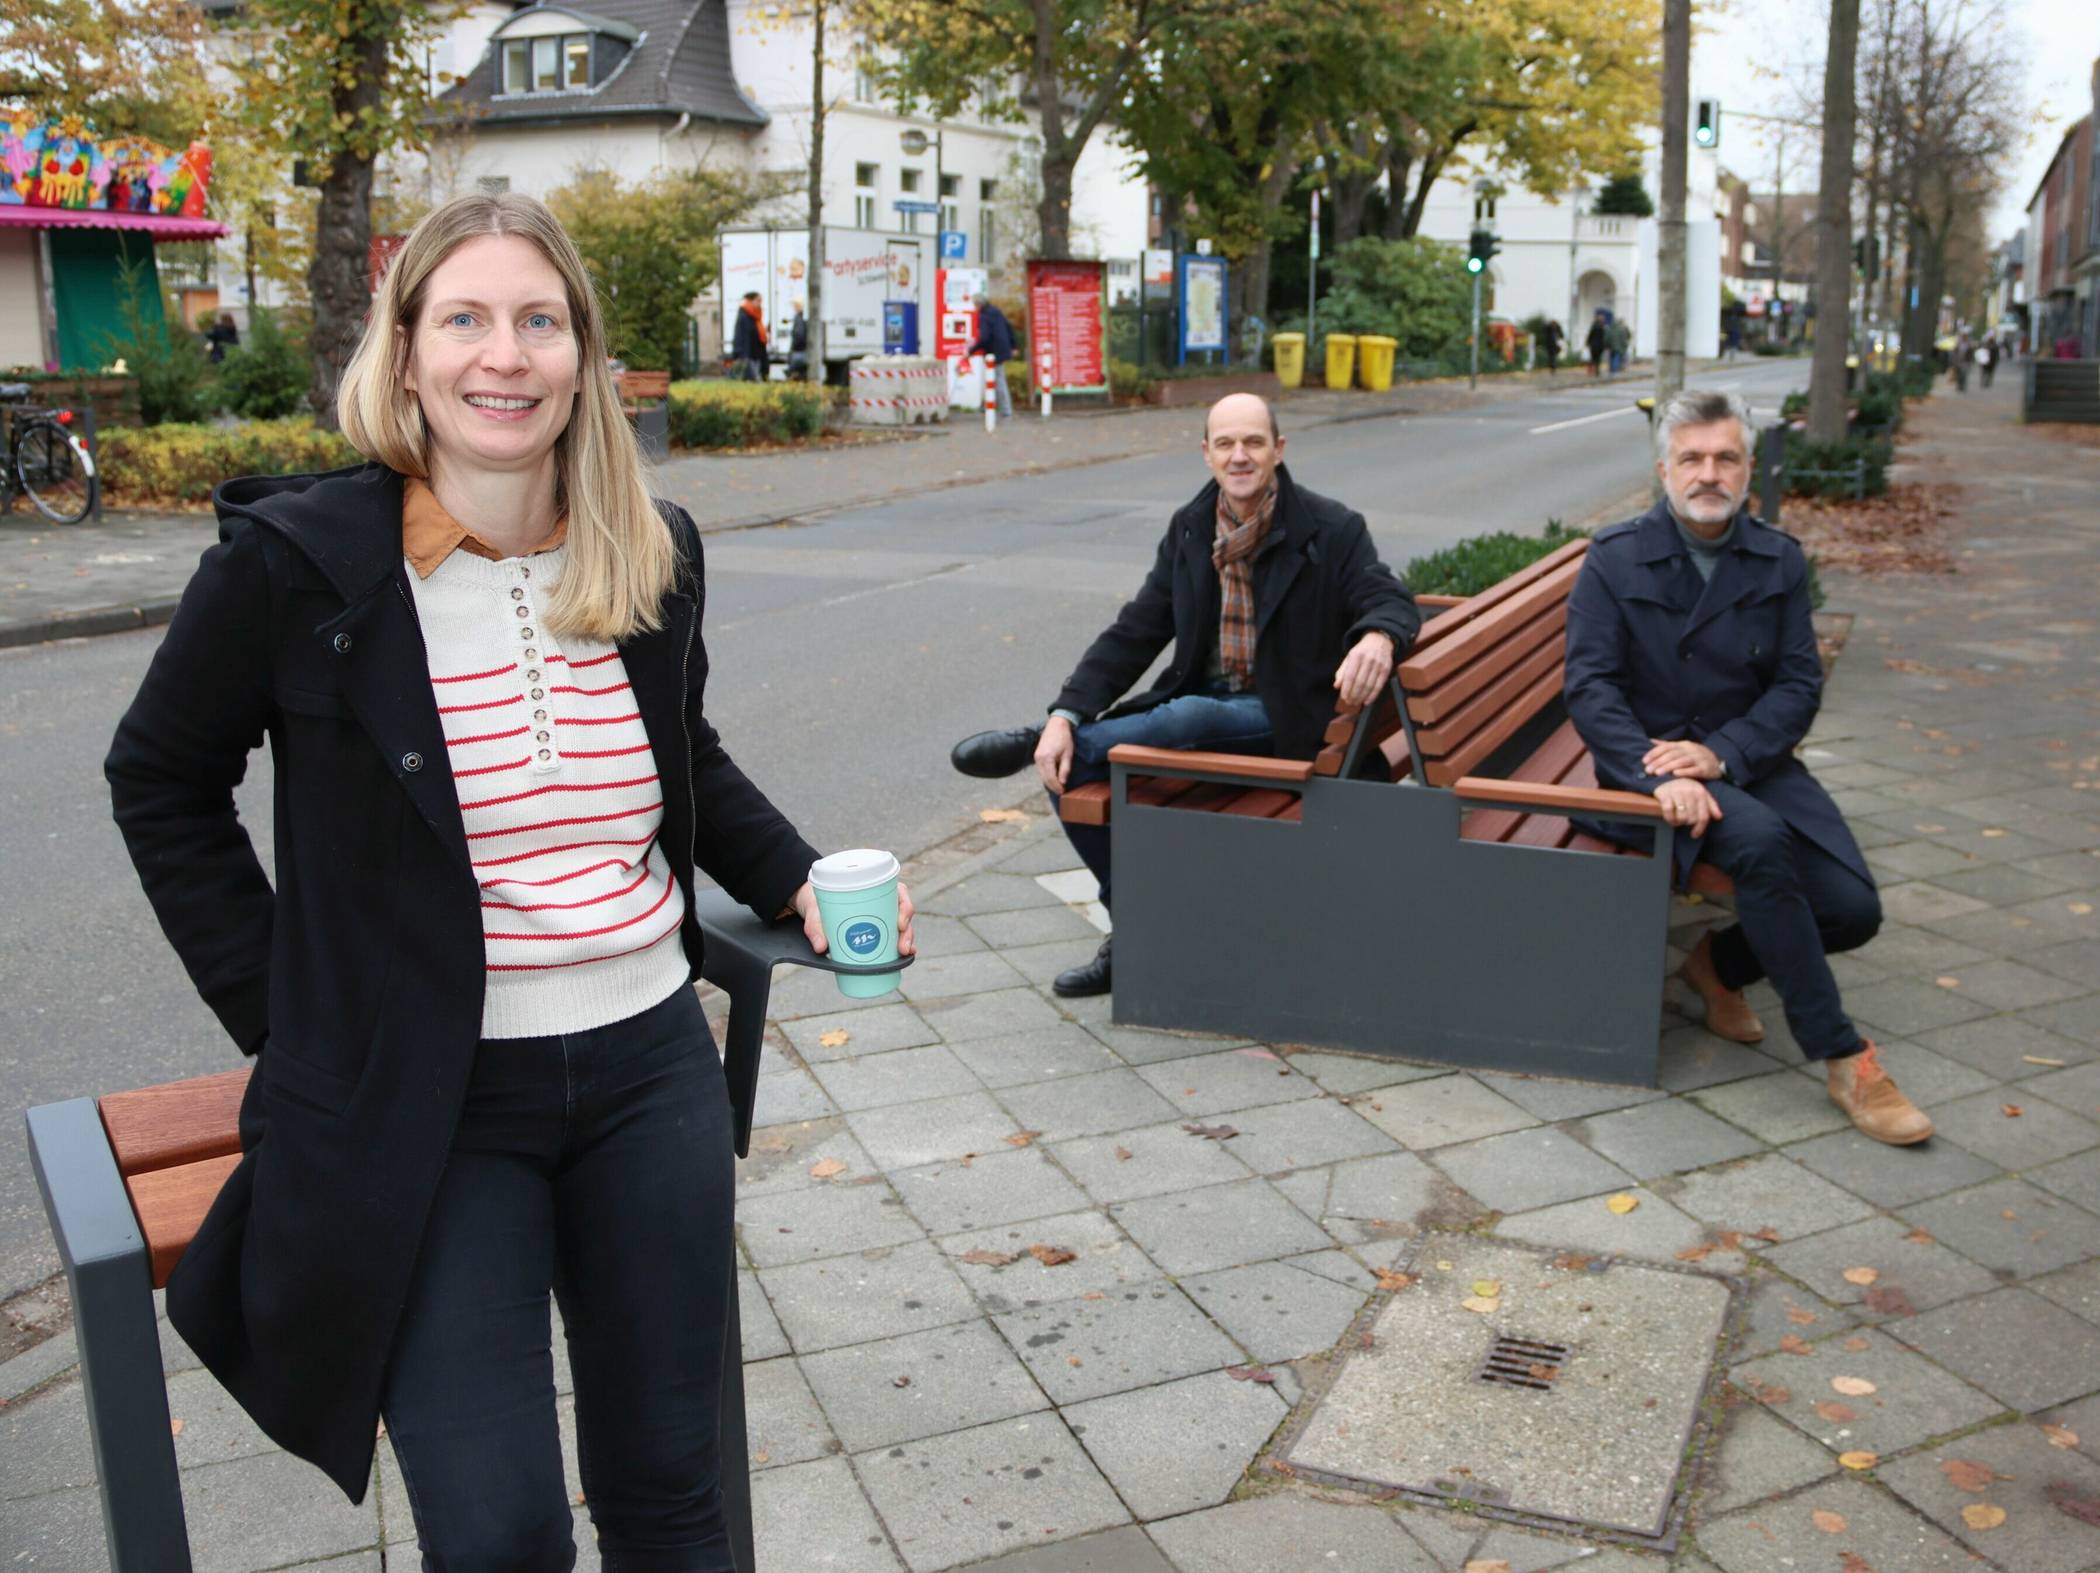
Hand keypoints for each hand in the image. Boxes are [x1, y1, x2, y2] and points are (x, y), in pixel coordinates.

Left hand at [794, 881, 916, 957]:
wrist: (809, 908)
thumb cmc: (815, 902)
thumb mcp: (813, 909)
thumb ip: (815, 926)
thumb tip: (820, 947)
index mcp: (871, 887)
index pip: (898, 892)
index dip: (905, 907)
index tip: (900, 923)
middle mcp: (879, 901)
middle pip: (902, 913)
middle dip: (907, 931)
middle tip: (903, 947)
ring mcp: (879, 916)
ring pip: (900, 927)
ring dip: (906, 940)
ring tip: (904, 953)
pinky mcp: (875, 930)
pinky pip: (891, 937)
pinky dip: (898, 948)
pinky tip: (903, 957)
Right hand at [1035, 715, 1075, 794]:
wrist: (1056, 724)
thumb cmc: (1064, 738)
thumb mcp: (1068, 754)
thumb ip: (1065, 769)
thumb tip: (1062, 782)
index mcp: (1047, 758)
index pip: (1051, 778)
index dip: (1057, 787)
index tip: (1063, 792)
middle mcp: (1039, 759)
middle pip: (1044, 778)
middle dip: (1052, 786)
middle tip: (1061, 792)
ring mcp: (1036, 757)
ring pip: (1042, 775)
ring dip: (1049, 782)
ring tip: (1058, 787)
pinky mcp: (1037, 755)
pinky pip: (1041, 770)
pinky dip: (1046, 775)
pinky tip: (1053, 778)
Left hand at [1332, 632, 1395, 708]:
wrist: (1379, 640)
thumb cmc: (1361, 652)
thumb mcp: (1349, 658)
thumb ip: (1342, 672)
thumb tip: (1337, 686)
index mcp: (1356, 656)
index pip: (1350, 675)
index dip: (1347, 688)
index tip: (1344, 697)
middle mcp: (1368, 659)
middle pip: (1360, 682)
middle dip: (1354, 694)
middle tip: (1350, 703)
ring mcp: (1379, 664)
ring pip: (1370, 685)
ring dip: (1362, 696)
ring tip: (1356, 702)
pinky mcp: (1386, 669)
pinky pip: (1379, 685)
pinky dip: (1373, 695)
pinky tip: (1367, 701)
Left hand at [1643, 737, 1724, 779]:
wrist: (1718, 761)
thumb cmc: (1695, 756)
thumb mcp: (1682, 748)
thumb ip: (1666, 745)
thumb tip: (1649, 741)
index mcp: (1683, 745)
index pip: (1666, 747)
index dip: (1654, 753)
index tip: (1644, 761)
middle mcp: (1690, 750)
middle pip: (1673, 754)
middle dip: (1659, 762)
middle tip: (1648, 770)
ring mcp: (1699, 758)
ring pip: (1682, 761)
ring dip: (1669, 767)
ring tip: (1658, 773)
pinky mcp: (1705, 768)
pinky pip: (1695, 769)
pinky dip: (1685, 771)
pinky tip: (1675, 774)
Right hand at [1653, 778, 1722, 836]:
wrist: (1668, 774)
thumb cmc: (1686, 787)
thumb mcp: (1701, 793)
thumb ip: (1711, 805)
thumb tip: (1719, 817)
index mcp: (1701, 793)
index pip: (1703, 816)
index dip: (1700, 828)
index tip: (1694, 834)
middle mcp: (1690, 792)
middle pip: (1692, 819)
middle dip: (1687, 824)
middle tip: (1683, 822)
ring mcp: (1677, 793)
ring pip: (1681, 817)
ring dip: (1678, 822)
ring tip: (1677, 820)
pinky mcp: (1665, 794)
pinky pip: (1668, 812)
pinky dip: (1669, 818)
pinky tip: (1670, 819)